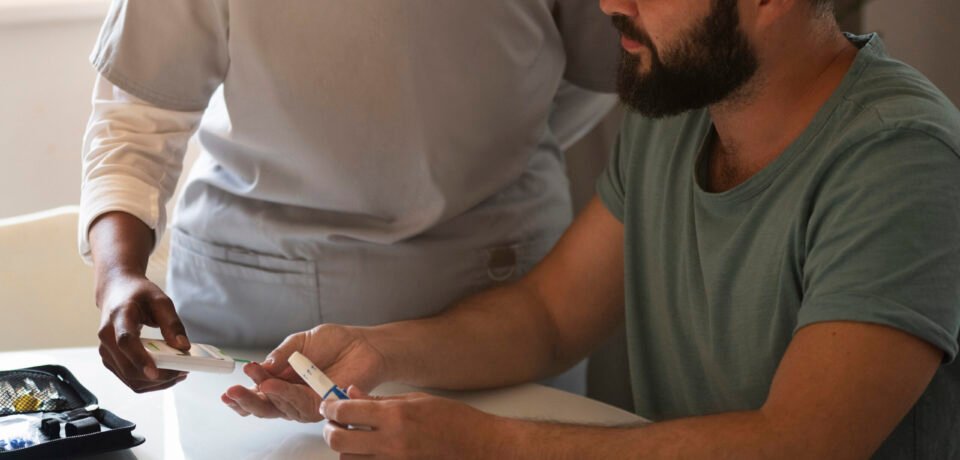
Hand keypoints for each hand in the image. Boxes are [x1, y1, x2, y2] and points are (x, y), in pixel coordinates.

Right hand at [96, 272, 188, 391]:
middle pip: (129, 367)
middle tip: (183, 371)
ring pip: (130, 379)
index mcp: (118, 318)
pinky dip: (148, 381)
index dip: (140, 359)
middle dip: (158, 376)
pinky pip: (129, 378)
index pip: (126, 342)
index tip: (155, 372)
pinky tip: (165, 374)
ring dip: (155, 383)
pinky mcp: (110, 360)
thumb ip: (172, 323)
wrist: (116, 292)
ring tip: (178, 373)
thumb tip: (183, 347)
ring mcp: (106, 352)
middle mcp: (107, 338)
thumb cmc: (138, 295)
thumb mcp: (160, 300)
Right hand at [222, 324, 386, 420]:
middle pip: (264, 407)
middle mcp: (291, 395)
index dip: (242, 395)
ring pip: (279, 408)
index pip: (258, 393)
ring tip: (257, 383)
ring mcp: (306, 402)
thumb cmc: (334, 342)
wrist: (363, 344)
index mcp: (282, 380)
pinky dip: (285, 395)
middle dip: (246, 400)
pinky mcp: (321, 405)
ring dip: (265, 396)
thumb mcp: (300, 342)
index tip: (226, 392)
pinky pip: (299, 405)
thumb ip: (281, 354)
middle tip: (232, 392)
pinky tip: (274, 386)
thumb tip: (261, 366)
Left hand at [320, 387, 503, 458]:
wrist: (476, 445)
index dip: (331, 407)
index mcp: (396, 415)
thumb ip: (380, 399)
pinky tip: (369, 449)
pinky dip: (362, 458)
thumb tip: (352, 393)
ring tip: (355, 436)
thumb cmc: (452, 419)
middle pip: (339, 439)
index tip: (329, 405)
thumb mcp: (415, 399)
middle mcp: (391, 441)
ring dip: (346, 446)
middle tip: (334, 422)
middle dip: (331, 429)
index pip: (347, 410)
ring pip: (349, 458)